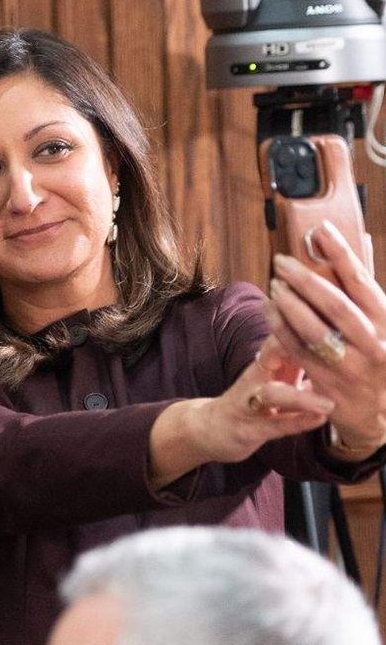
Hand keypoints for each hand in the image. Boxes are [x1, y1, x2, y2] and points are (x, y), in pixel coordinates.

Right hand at [149, 336, 333, 488]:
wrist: (209, 428)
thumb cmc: (250, 399)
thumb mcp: (275, 376)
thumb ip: (302, 361)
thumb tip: (337, 346)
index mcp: (266, 361)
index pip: (286, 332)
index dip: (308, 322)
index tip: (334, 315)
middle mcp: (256, 377)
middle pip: (275, 353)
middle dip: (302, 348)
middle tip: (335, 351)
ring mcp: (250, 403)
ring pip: (273, 394)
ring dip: (302, 399)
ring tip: (329, 403)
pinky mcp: (249, 429)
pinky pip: (275, 425)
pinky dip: (297, 422)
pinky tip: (319, 419)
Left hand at [268, 221, 385, 459]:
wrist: (380, 413)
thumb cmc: (379, 357)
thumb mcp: (383, 325)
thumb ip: (365, 291)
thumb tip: (357, 245)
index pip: (363, 281)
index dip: (341, 254)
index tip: (320, 230)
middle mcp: (373, 343)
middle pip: (335, 304)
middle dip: (305, 279)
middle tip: (282, 261)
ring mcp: (350, 365)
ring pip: (314, 329)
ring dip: (289, 304)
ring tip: (274, 284)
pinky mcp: (326, 382)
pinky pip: (298, 351)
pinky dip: (280, 328)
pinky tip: (269, 310)